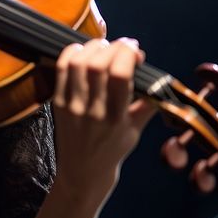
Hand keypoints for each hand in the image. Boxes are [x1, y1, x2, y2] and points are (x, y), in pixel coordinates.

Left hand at [51, 37, 158, 204]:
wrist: (82, 172)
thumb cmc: (113, 150)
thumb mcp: (135, 130)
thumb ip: (148, 105)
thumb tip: (160, 79)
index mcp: (115, 118)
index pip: (119, 75)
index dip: (127, 54)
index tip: (136, 50)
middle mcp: (92, 110)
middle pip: (97, 65)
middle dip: (113, 47)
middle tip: (123, 45)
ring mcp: (71, 106)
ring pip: (77, 64)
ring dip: (93, 47)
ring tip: (105, 46)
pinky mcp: (57, 103)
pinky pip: (61, 70)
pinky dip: (71, 53)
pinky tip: (83, 50)